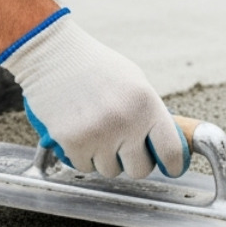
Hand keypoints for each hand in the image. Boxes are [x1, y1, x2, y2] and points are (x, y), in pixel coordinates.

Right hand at [0, 10, 188, 178]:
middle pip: (140, 170)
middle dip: (133, 160)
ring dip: (105, 157)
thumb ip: (151, 114)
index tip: (170, 167)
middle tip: (123, 143)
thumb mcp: (135, 81)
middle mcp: (124, 122)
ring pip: (110, 170)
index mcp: (146, 104)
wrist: (52, 55)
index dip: (173, 165)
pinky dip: (83, 156)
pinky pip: (85, 167)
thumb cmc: (94, 66)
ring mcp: (97, 135)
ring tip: (96, 130)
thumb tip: (165, 145)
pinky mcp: (71, 143)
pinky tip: (80, 132)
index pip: (171, 152)